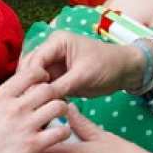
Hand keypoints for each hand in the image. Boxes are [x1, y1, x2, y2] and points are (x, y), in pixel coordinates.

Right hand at [0, 68, 71, 152]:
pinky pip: (61, 132)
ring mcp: (27, 126)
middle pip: (48, 88)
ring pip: (58, 106)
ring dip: (62, 109)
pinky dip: (64, 131)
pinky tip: (60, 134)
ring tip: (59, 116)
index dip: (40, 74)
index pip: (29, 74)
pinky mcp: (34, 145)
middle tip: (53, 100)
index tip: (42, 81)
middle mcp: (15, 108)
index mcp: (0, 98)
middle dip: (54, 92)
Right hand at [15, 31, 141, 100]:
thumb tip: (41, 98)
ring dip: (35, 93)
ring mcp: (54, 64)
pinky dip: (43, 97)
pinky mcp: (58, 77)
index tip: (29, 96)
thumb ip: (61, 86)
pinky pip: (45, 87)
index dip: (30, 78)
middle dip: (29, 86)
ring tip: (32, 110)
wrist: (125, 71)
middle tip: (27, 106)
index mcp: (57, 42)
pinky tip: (40, 110)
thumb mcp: (83, 76)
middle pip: (31, 69)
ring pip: (36, 80)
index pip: (35, 60)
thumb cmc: (107, 66)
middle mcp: (51, 51)